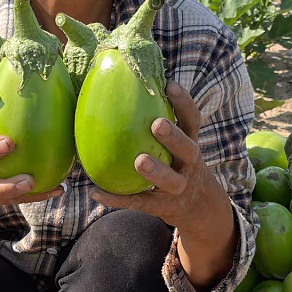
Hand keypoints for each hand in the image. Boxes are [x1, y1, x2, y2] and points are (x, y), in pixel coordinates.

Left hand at [90, 81, 222, 231]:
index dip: (184, 103)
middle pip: (188, 149)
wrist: (198, 207)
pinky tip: (94, 192)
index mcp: (190, 144)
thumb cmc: (177, 164)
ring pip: (171, 180)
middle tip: (157, 124)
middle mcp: (189, 165)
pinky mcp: (162, 207)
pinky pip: (138, 202)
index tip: (169, 85)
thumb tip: (117, 88)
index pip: (192, 121)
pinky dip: (116, 199)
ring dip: (156, 170)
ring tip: (139, 160)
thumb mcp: (179, 146)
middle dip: (174, 137)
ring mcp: (178, 188)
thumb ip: (159, 123)